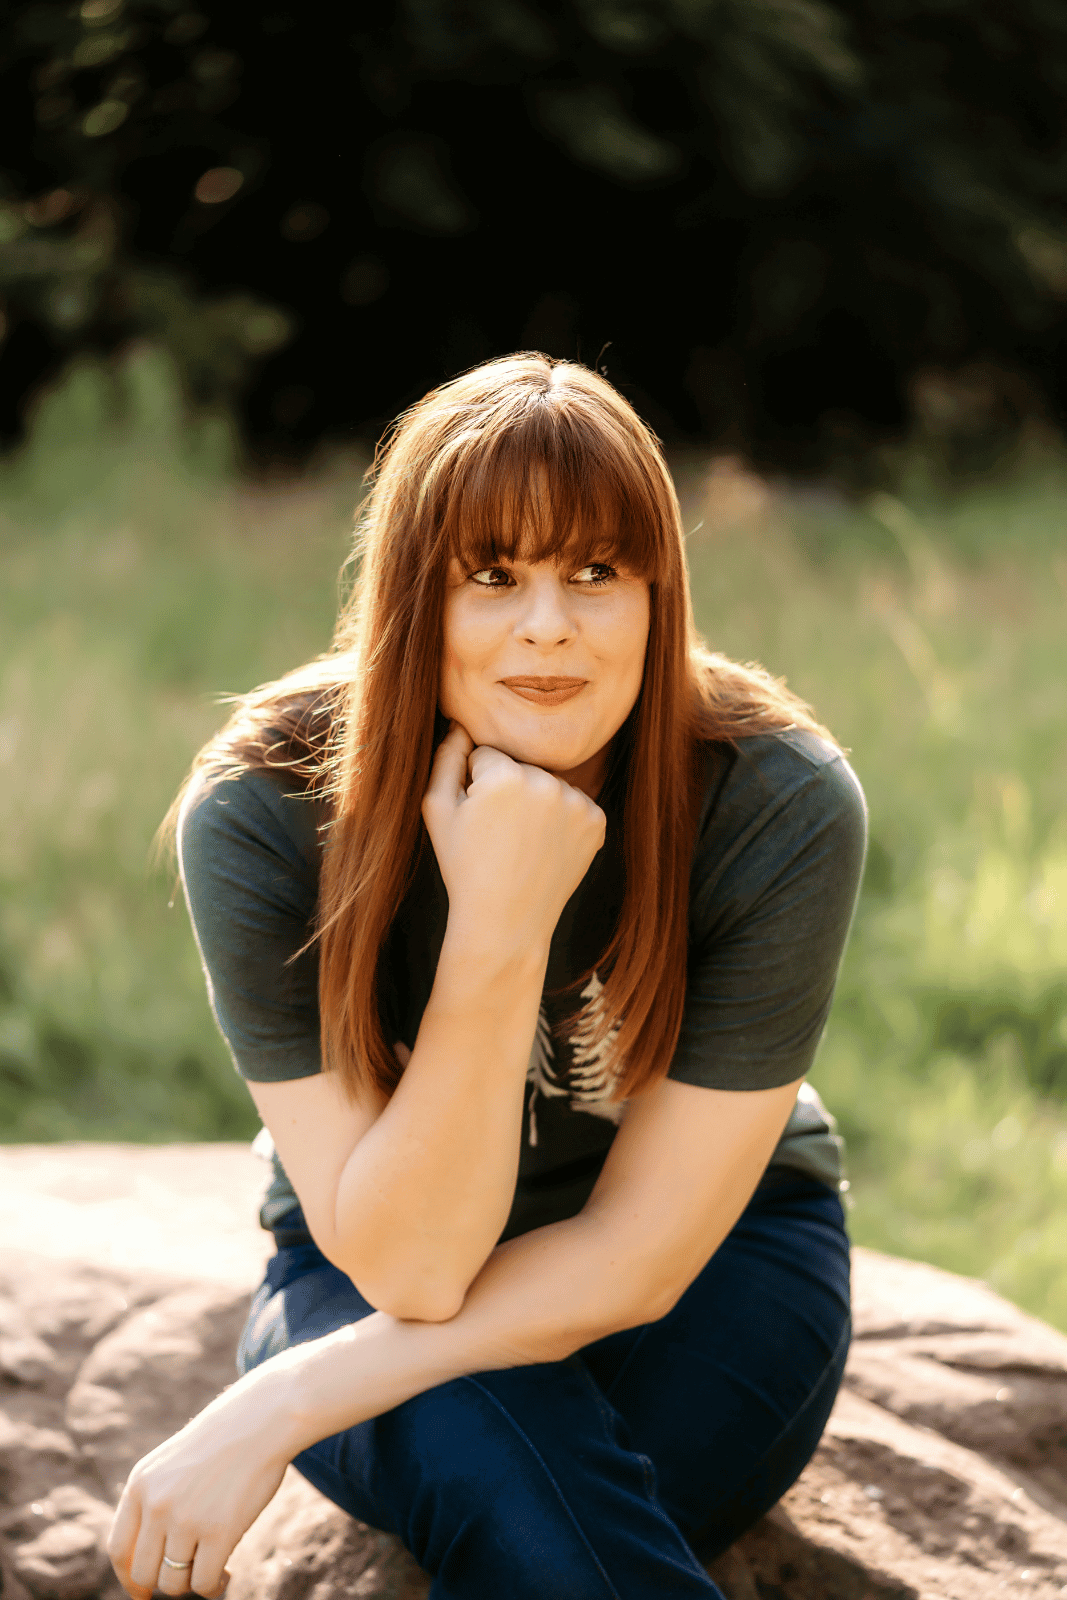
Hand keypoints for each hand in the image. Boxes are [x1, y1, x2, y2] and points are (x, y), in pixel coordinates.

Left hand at [106, 1374, 290, 1599]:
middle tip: (189, 1573)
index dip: (128, 1578)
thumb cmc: (222, 1443)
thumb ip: (154, 1503)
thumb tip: (146, 1562)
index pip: (119, 1549)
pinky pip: (203, 1582)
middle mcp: (157, 1503)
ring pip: (173, 1583)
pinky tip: (226, 1575)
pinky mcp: (219, 1531)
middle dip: (166, 1581)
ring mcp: (186, 1518)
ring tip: (213, 1572)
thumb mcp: (173, 1465)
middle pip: (143, 1573)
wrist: (261, 1420)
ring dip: (191, 1584)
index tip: (141, 1594)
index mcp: (141, 1484)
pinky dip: (213, 1587)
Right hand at [422, 722, 605, 957]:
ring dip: (537, 803)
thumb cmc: (464, 867)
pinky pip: (573, 803)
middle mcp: (547, 782)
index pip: (487, 754)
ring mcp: (577, 802)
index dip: (475, 786)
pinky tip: (545, 847)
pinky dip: (561, 820)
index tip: (477, 820)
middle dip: (509, 791)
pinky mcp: (597, 821)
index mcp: (505, 775)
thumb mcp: (437, 810)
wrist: (506, 921)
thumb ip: (445, 757)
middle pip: (521, 767)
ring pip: (548, 783)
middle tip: (500, 836)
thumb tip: (459, 722)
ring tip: (522, 844)